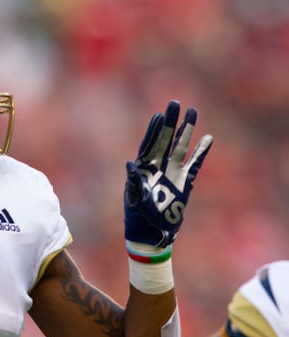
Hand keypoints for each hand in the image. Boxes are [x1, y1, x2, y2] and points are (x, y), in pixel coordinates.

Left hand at [124, 100, 212, 246]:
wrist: (151, 234)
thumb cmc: (138, 217)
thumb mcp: (135, 199)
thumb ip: (134, 182)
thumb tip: (130, 164)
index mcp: (143, 169)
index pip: (149, 144)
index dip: (154, 129)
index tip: (159, 114)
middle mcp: (158, 167)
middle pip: (165, 139)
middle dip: (170, 122)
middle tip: (175, 103)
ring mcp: (172, 173)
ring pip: (180, 147)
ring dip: (186, 131)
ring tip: (193, 112)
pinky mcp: (184, 183)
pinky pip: (195, 164)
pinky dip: (201, 152)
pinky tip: (207, 138)